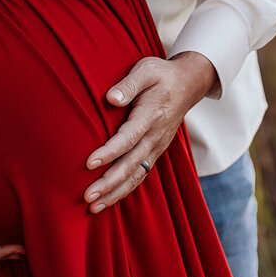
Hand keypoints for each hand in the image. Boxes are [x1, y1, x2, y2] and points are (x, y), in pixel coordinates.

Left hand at [83, 52, 218, 212]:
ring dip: (115, 193)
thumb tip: (110, 98)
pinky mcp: (156, 151)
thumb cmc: (161, 74)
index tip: (89, 163)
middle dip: (109, 183)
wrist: (188, 83)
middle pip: (131, 165)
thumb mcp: (146, 70)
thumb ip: (128, 84)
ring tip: (93, 207)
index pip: (128, 138)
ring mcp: (157, 146)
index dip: (109, 152)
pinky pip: (141, 175)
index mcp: (151, 115)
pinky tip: (109, 200)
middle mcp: (156, 136)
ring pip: (136, 175)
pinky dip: (125, 190)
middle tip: (87, 197)